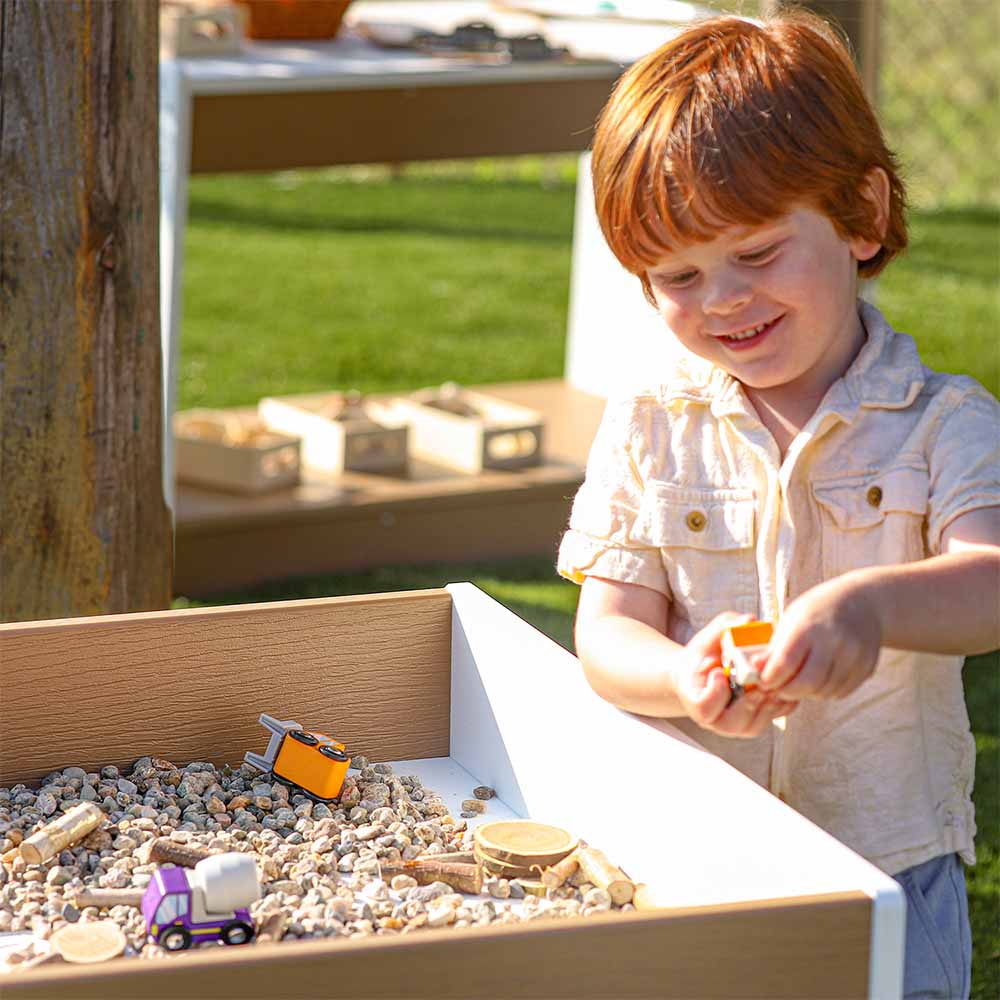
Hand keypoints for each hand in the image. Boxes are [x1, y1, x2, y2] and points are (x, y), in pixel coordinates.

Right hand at [669, 612, 798, 738]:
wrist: (705, 673)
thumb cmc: (705, 654)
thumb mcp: (709, 636)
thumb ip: (725, 628)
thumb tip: (750, 620)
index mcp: (694, 698)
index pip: (704, 707)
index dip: (714, 694)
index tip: (719, 673)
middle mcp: (714, 719)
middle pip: (733, 721)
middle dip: (749, 699)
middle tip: (759, 680)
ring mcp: (735, 726)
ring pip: (753, 724)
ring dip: (767, 702)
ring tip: (774, 681)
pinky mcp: (754, 725)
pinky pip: (769, 720)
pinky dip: (780, 704)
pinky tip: (784, 685)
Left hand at [758, 575, 881, 699]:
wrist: (864, 603)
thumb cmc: (817, 611)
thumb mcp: (791, 620)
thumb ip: (774, 647)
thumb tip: (753, 670)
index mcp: (809, 626)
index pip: (785, 662)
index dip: (770, 678)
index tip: (762, 681)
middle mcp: (834, 640)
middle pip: (808, 683)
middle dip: (788, 692)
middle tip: (778, 689)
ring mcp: (854, 655)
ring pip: (824, 691)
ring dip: (806, 693)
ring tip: (798, 682)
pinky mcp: (867, 667)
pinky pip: (840, 692)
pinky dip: (825, 692)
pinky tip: (818, 680)